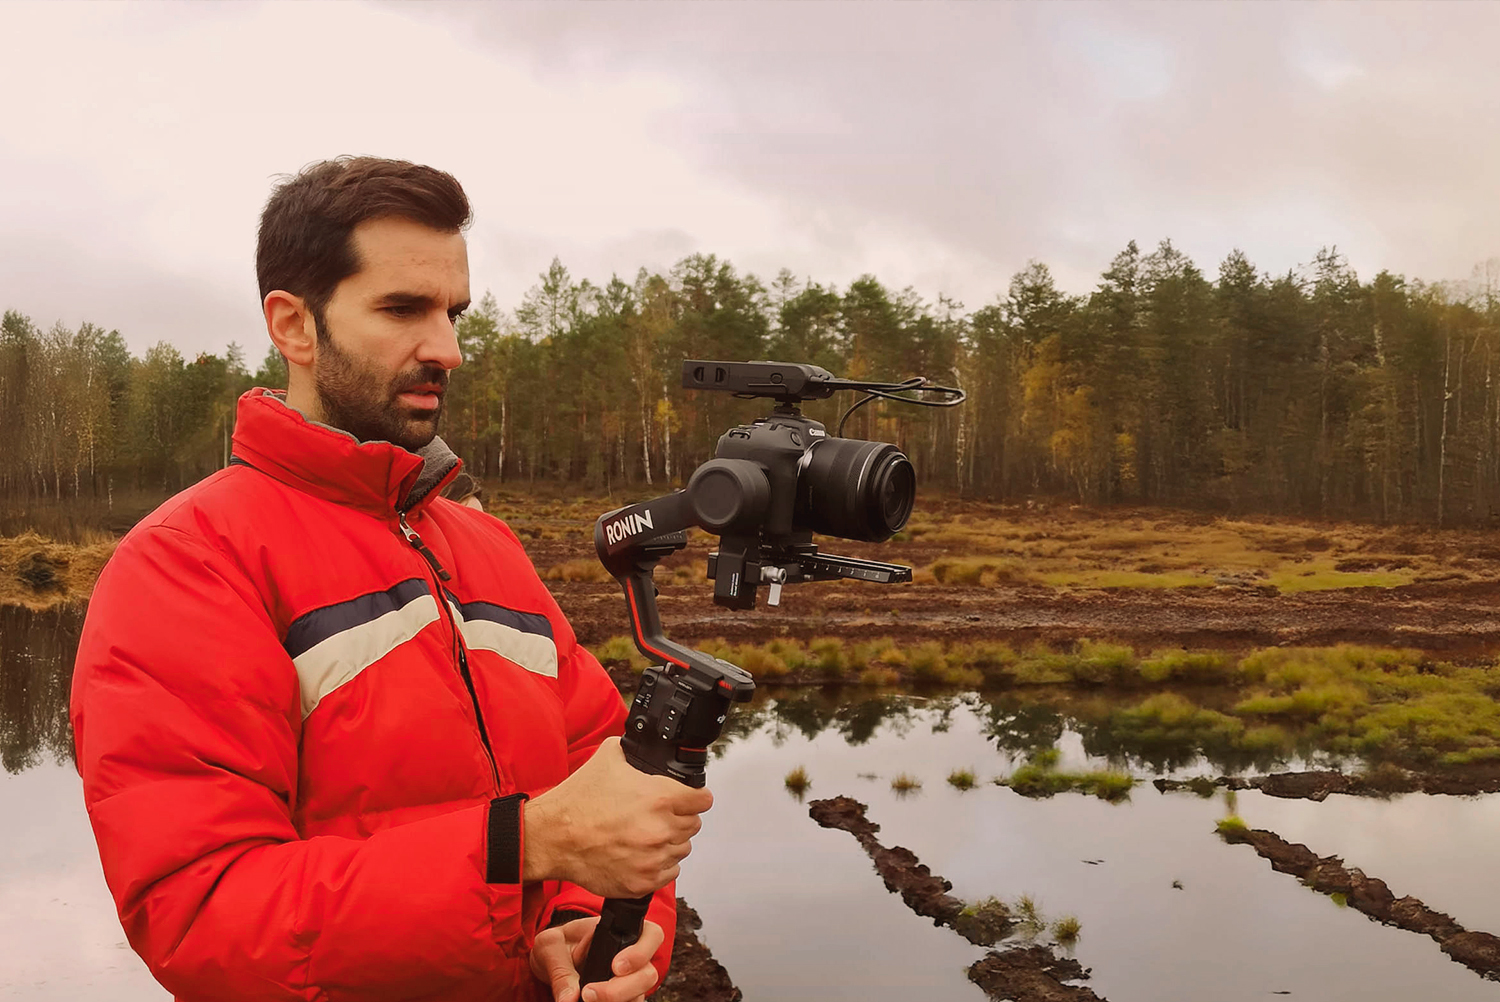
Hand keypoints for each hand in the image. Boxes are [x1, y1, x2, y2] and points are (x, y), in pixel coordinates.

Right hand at [524, 737, 712, 897]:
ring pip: (682, 849)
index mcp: (660, 798)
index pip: (703, 800)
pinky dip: (659, 865)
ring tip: (645, 835)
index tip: (689, 799)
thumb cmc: (577, 801)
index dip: (695, 797)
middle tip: (658, 816)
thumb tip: (644, 748)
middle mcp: (661, 829)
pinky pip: (669, 873)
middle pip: (694, 825)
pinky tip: (640, 854)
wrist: (552, 837)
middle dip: (679, 818)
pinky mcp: (642, 882)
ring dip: (670, 842)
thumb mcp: (608, 757)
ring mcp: (653, 858)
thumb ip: (634, 751)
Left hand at [530, 916, 662, 1001]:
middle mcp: (632, 956)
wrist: (550, 963)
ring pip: (640, 996)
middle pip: (648, 973)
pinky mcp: (623, 999)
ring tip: (586, 1000)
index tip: (616, 967)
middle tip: (589, 994)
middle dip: (622, 988)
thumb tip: (570, 999)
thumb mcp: (550, 948)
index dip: (640, 953)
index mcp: (621, 930)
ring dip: (617, 1001)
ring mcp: (630, 981)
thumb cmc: (557, 945)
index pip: (651, 935)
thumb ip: (561, 970)